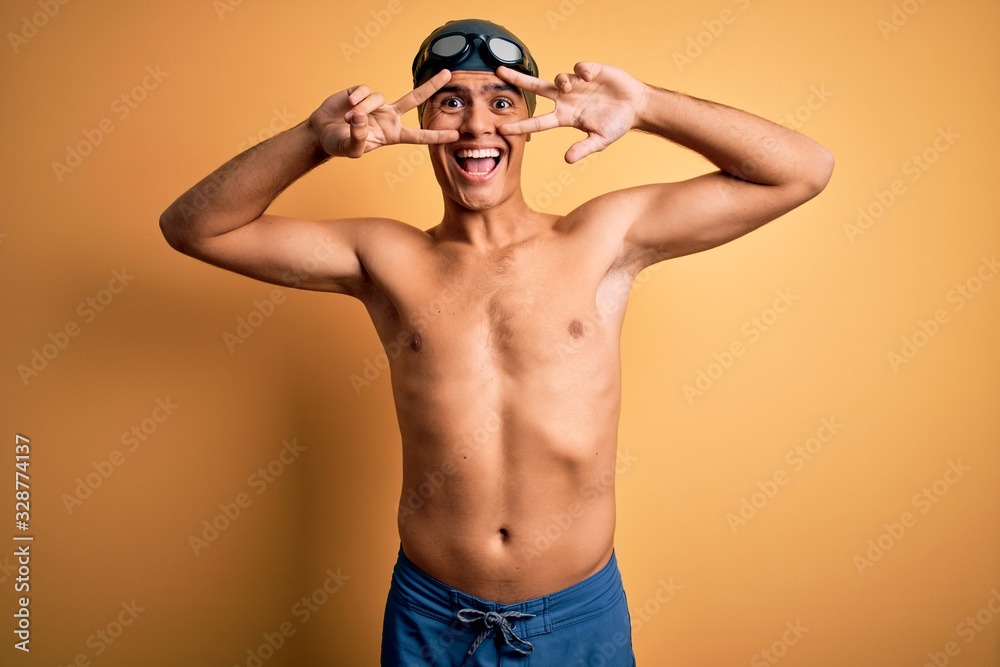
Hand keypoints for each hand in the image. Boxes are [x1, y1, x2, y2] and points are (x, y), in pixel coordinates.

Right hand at [308, 70, 459, 157]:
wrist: (321, 132)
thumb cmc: (339, 144)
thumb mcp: (351, 149)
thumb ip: (359, 138)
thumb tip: (363, 118)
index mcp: (391, 134)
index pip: (418, 136)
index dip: (436, 136)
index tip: (455, 135)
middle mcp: (388, 116)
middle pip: (414, 99)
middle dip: (431, 86)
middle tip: (449, 74)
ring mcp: (376, 103)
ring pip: (379, 98)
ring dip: (363, 109)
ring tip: (349, 120)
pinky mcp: (361, 92)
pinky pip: (365, 90)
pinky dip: (357, 98)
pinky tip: (348, 104)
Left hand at [497, 62, 648, 162]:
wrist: (636, 106)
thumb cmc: (617, 124)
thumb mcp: (600, 140)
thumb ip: (583, 148)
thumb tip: (567, 160)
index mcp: (566, 117)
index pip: (538, 122)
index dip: (521, 125)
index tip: (502, 129)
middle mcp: (567, 99)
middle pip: (536, 88)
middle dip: (518, 80)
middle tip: (499, 72)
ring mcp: (577, 84)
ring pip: (558, 79)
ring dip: (561, 81)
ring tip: (569, 86)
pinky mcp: (590, 71)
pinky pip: (579, 68)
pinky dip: (582, 71)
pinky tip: (590, 76)